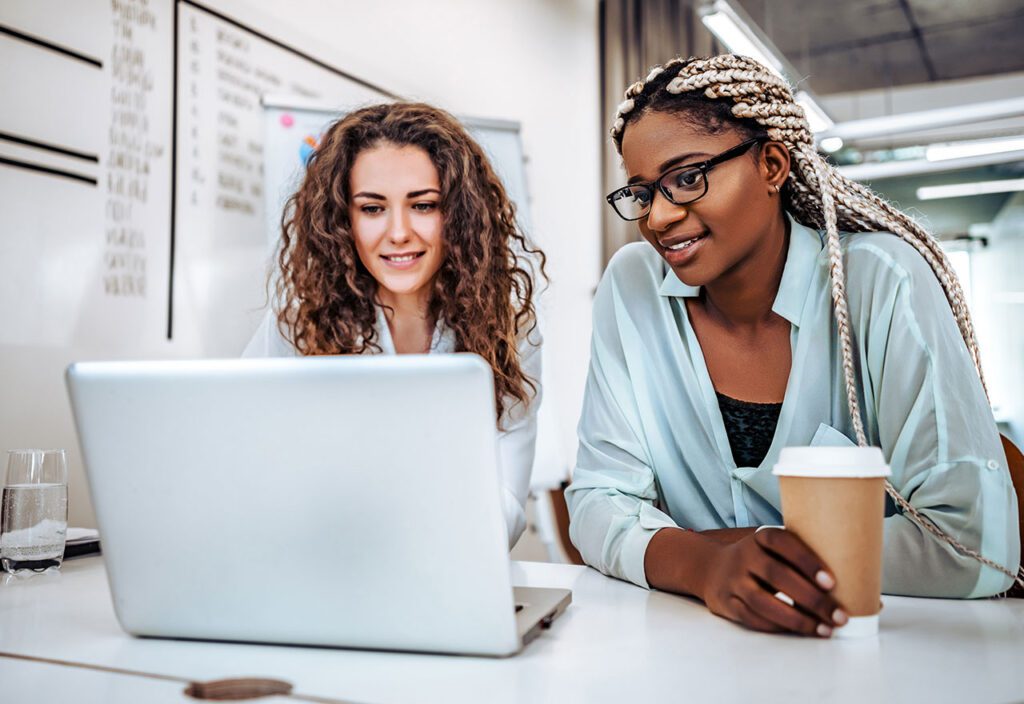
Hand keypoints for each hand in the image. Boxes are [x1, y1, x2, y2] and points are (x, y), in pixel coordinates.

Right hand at [700, 528, 846, 635]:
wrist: (711, 568)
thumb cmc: (761, 561)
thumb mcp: (776, 551)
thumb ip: (809, 566)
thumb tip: (868, 600)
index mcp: (761, 538)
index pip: (783, 543)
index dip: (806, 561)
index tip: (831, 582)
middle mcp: (744, 556)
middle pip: (776, 575)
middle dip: (811, 598)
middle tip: (839, 615)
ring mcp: (733, 580)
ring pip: (763, 602)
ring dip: (796, 619)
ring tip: (824, 629)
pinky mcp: (727, 603)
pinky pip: (753, 618)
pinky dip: (778, 626)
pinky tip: (800, 630)